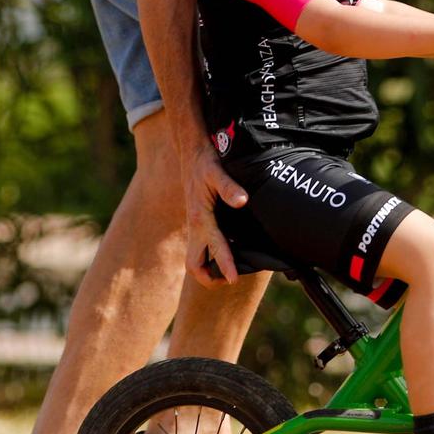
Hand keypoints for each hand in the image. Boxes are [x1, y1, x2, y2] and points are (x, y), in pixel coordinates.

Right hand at [183, 144, 247, 286]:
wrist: (191, 153)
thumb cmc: (205, 162)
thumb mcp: (217, 171)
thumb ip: (229, 187)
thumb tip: (242, 201)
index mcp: (200, 218)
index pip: (213, 248)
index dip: (224, 265)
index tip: (234, 279)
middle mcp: (195, 227)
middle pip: (194, 265)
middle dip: (209, 278)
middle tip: (230, 280)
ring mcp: (195, 226)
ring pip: (195, 259)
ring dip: (209, 270)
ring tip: (231, 273)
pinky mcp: (198, 222)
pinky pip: (201, 247)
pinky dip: (211, 256)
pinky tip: (231, 252)